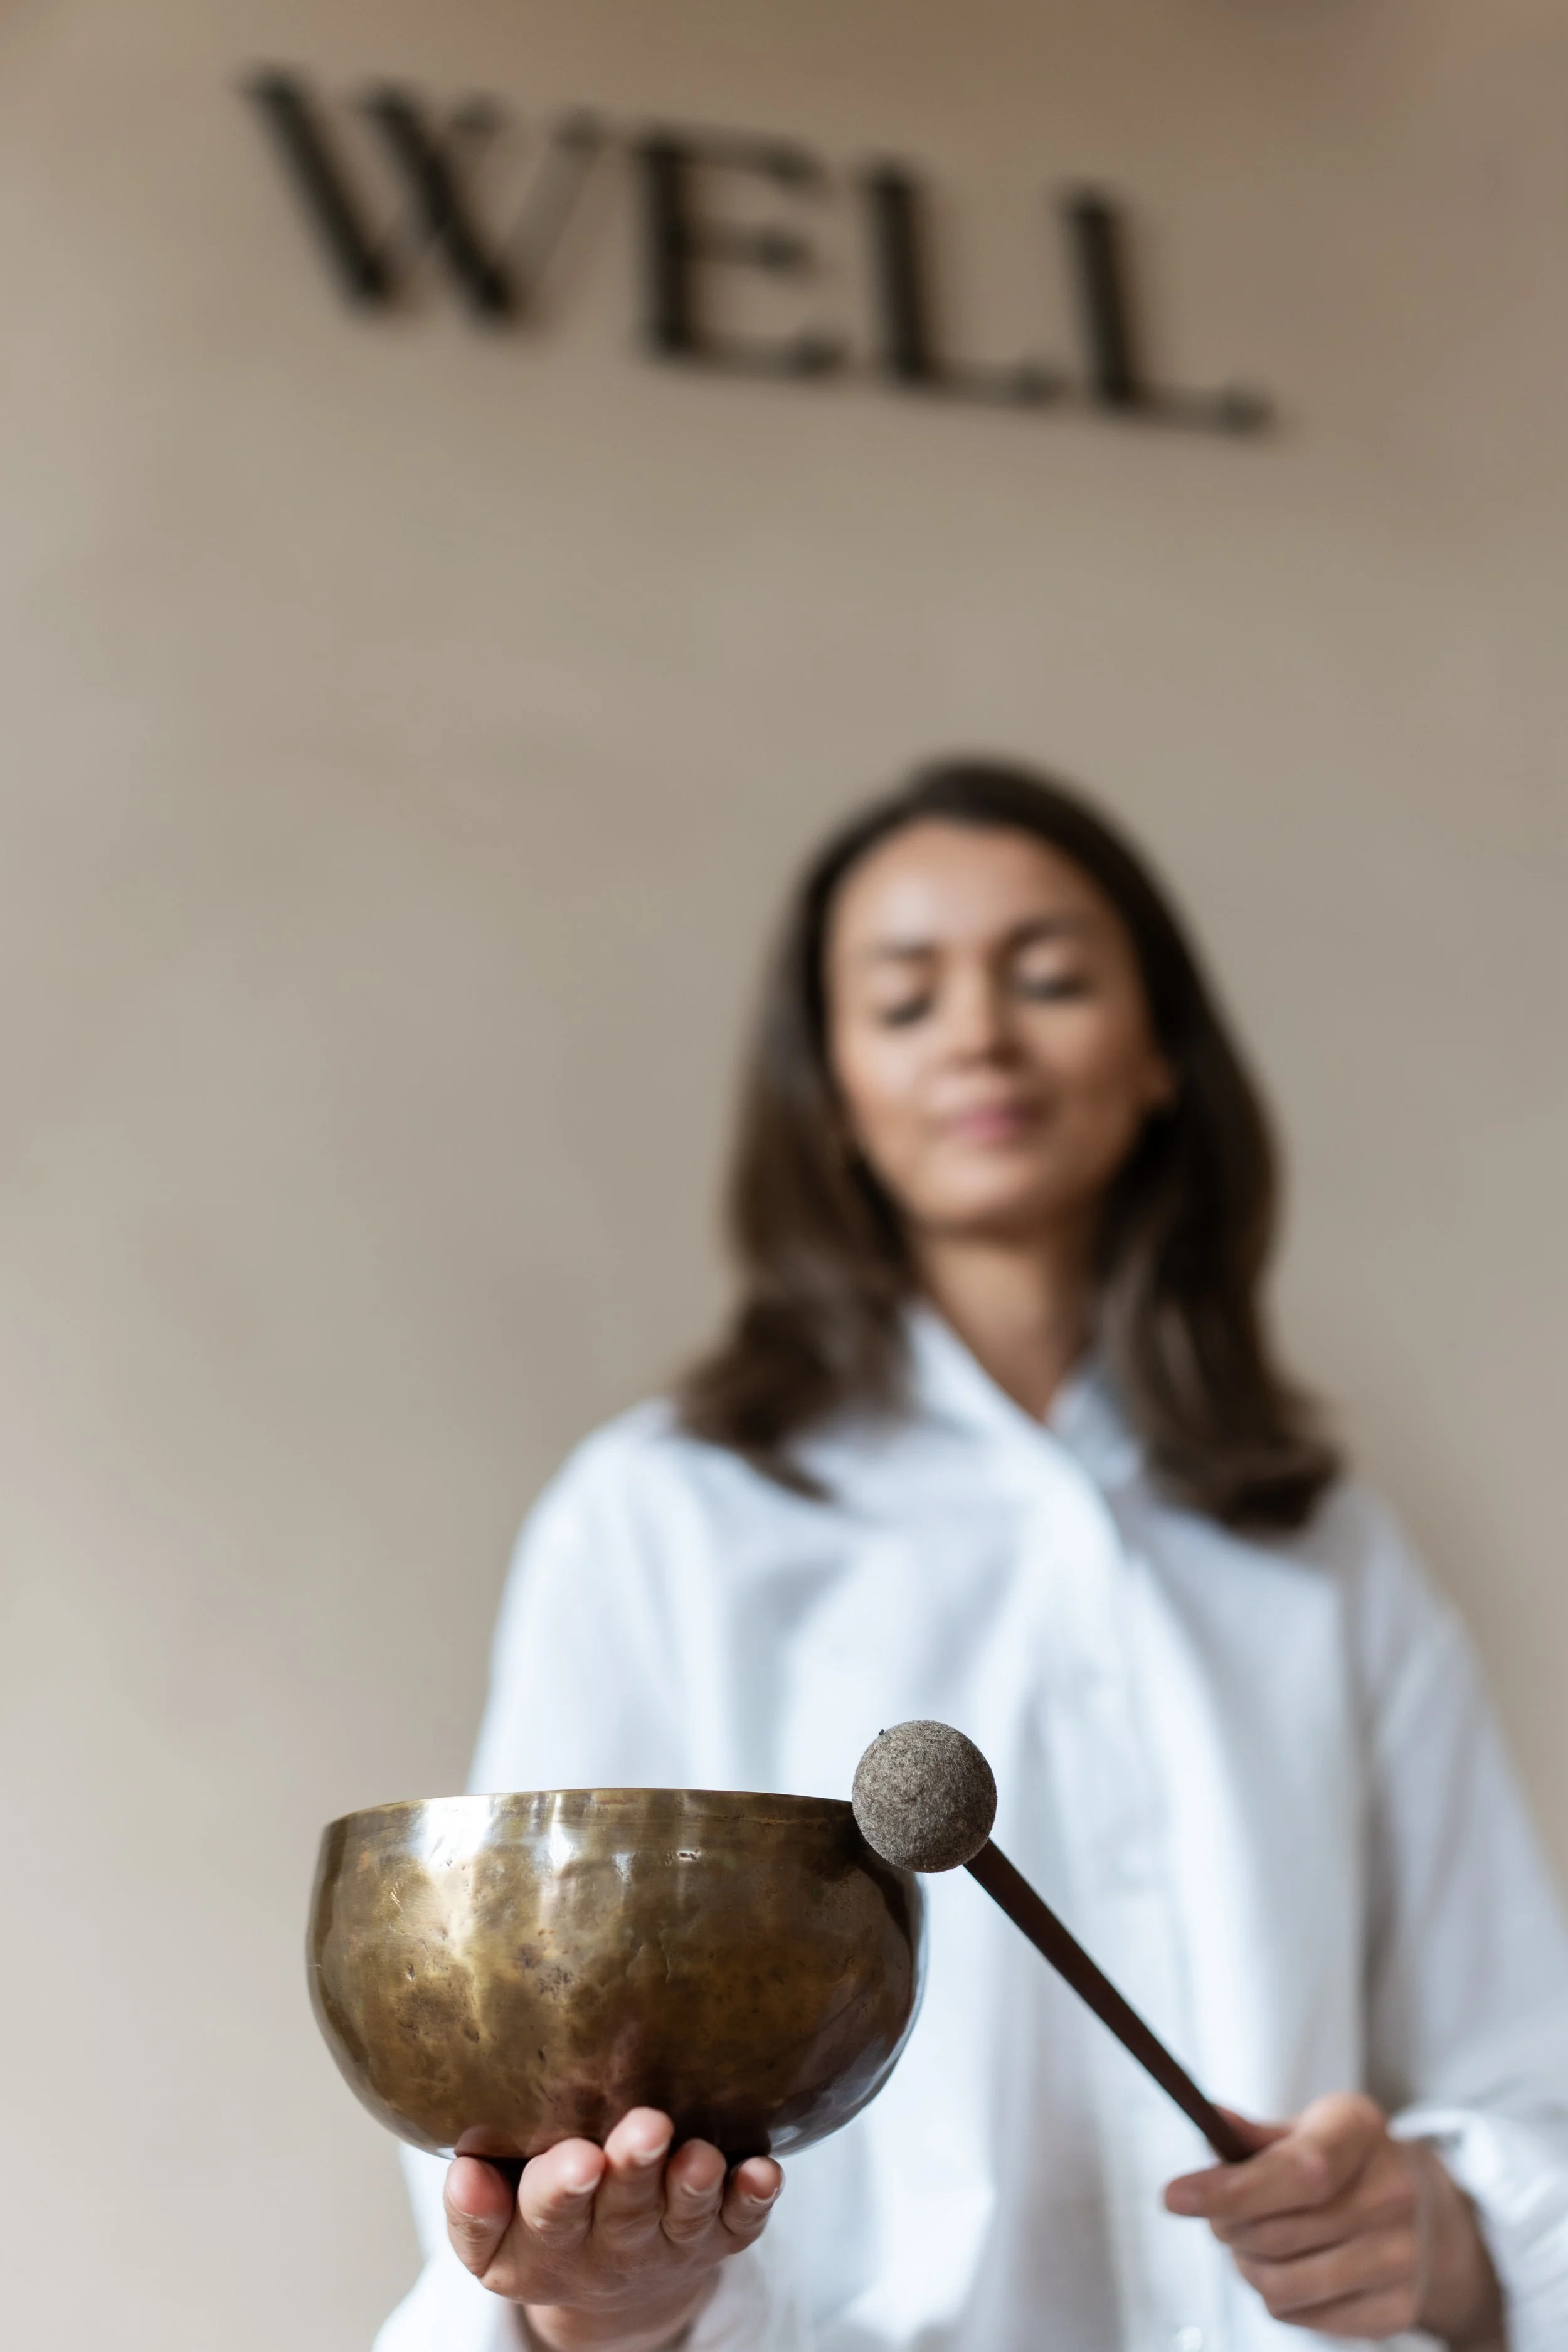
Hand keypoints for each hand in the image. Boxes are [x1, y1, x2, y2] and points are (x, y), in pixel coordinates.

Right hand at [445, 2107, 783, 2351]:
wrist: (614, 2292)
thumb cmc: (548, 2230)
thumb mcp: (496, 2238)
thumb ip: (474, 2209)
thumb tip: (462, 2169)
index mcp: (548, 2246)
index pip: (549, 2216)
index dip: (561, 2188)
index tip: (577, 2157)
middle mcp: (612, 2250)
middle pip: (625, 2212)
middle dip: (636, 2169)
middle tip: (647, 2126)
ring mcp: (670, 2245)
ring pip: (684, 2218)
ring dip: (694, 2185)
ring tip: (701, 2153)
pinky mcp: (718, 2239)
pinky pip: (741, 2225)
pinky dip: (753, 2199)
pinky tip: (764, 2171)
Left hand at [1164, 2094, 1502, 2346]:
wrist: (1433, 2215)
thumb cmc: (1352, 2163)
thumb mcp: (1311, 2128)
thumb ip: (1254, 2134)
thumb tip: (1205, 2118)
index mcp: (1361, 2131)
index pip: (1299, 2171)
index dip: (1233, 2189)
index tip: (1174, 2196)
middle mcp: (1392, 2195)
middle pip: (1277, 2233)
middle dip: (1226, 2227)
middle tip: (1220, 2215)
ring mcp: (1401, 2259)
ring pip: (1282, 2285)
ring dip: (1246, 2267)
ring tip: (1252, 2244)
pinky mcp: (1396, 2311)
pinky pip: (1301, 2317)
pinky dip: (1276, 2297)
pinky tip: (1289, 2266)